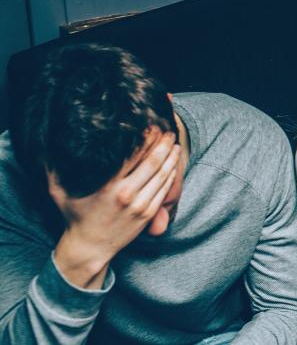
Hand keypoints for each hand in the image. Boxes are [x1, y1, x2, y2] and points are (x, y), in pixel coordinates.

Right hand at [52, 128, 180, 287]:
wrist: (91, 247)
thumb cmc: (75, 216)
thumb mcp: (60, 193)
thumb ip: (54, 171)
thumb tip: (46, 149)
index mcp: (108, 187)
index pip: (132, 156)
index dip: (144, 139)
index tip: (150, 126)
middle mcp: (127, 194)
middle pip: (152, 162)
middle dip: (162, 144)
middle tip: (168, 131)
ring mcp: (140, 205)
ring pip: (162, 175)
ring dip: (171, 157)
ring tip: (173, 142)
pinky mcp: (149, 213)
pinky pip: (164, 189)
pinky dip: (171, 174)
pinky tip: (173, 163)